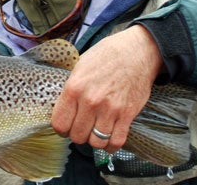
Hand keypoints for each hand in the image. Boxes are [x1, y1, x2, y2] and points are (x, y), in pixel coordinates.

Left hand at [51, 25, 161, 152]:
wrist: (137, 51)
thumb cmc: (107, 55)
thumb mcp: (80, 66)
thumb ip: (71, 88)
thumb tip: (63, 106)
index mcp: (74, 88)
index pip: (59, 123)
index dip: (61, 129)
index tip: (66, 127)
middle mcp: (90, 101)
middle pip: (77, 136)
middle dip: (78, 134)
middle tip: (83, 128)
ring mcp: (110, 109)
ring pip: (96, 142)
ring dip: (94, 140)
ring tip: (95, 132)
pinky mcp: (127, 114)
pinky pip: (116, 141)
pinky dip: (111, 146)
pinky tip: (109, 140)